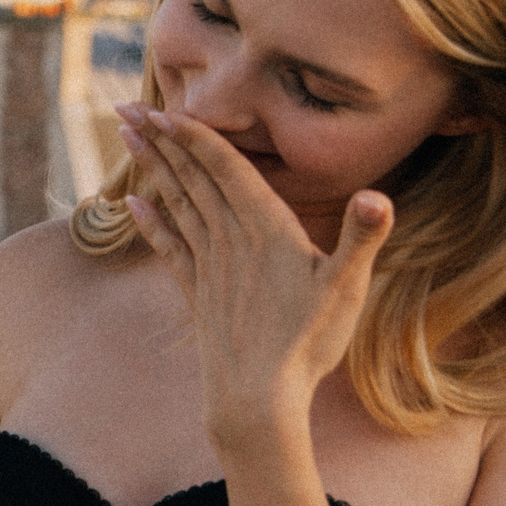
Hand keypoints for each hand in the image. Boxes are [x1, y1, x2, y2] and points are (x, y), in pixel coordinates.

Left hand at [116, 105, 390, 451]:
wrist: (257, 399)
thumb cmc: (308, 343)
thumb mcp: (346, 288)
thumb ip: (363, 237)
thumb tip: (378, 195)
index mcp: (265, 228)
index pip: (225, 169)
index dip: (195, 136)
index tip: (164, 106)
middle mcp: (230, 240)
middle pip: (192, 178)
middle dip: (162, 139)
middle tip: (127, 106)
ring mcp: (209, 266)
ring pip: (176, 203)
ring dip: (153, 168)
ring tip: (128, 136)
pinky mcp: (197, 293)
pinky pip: (168, 246)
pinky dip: (149, 221)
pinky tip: (130, 202)